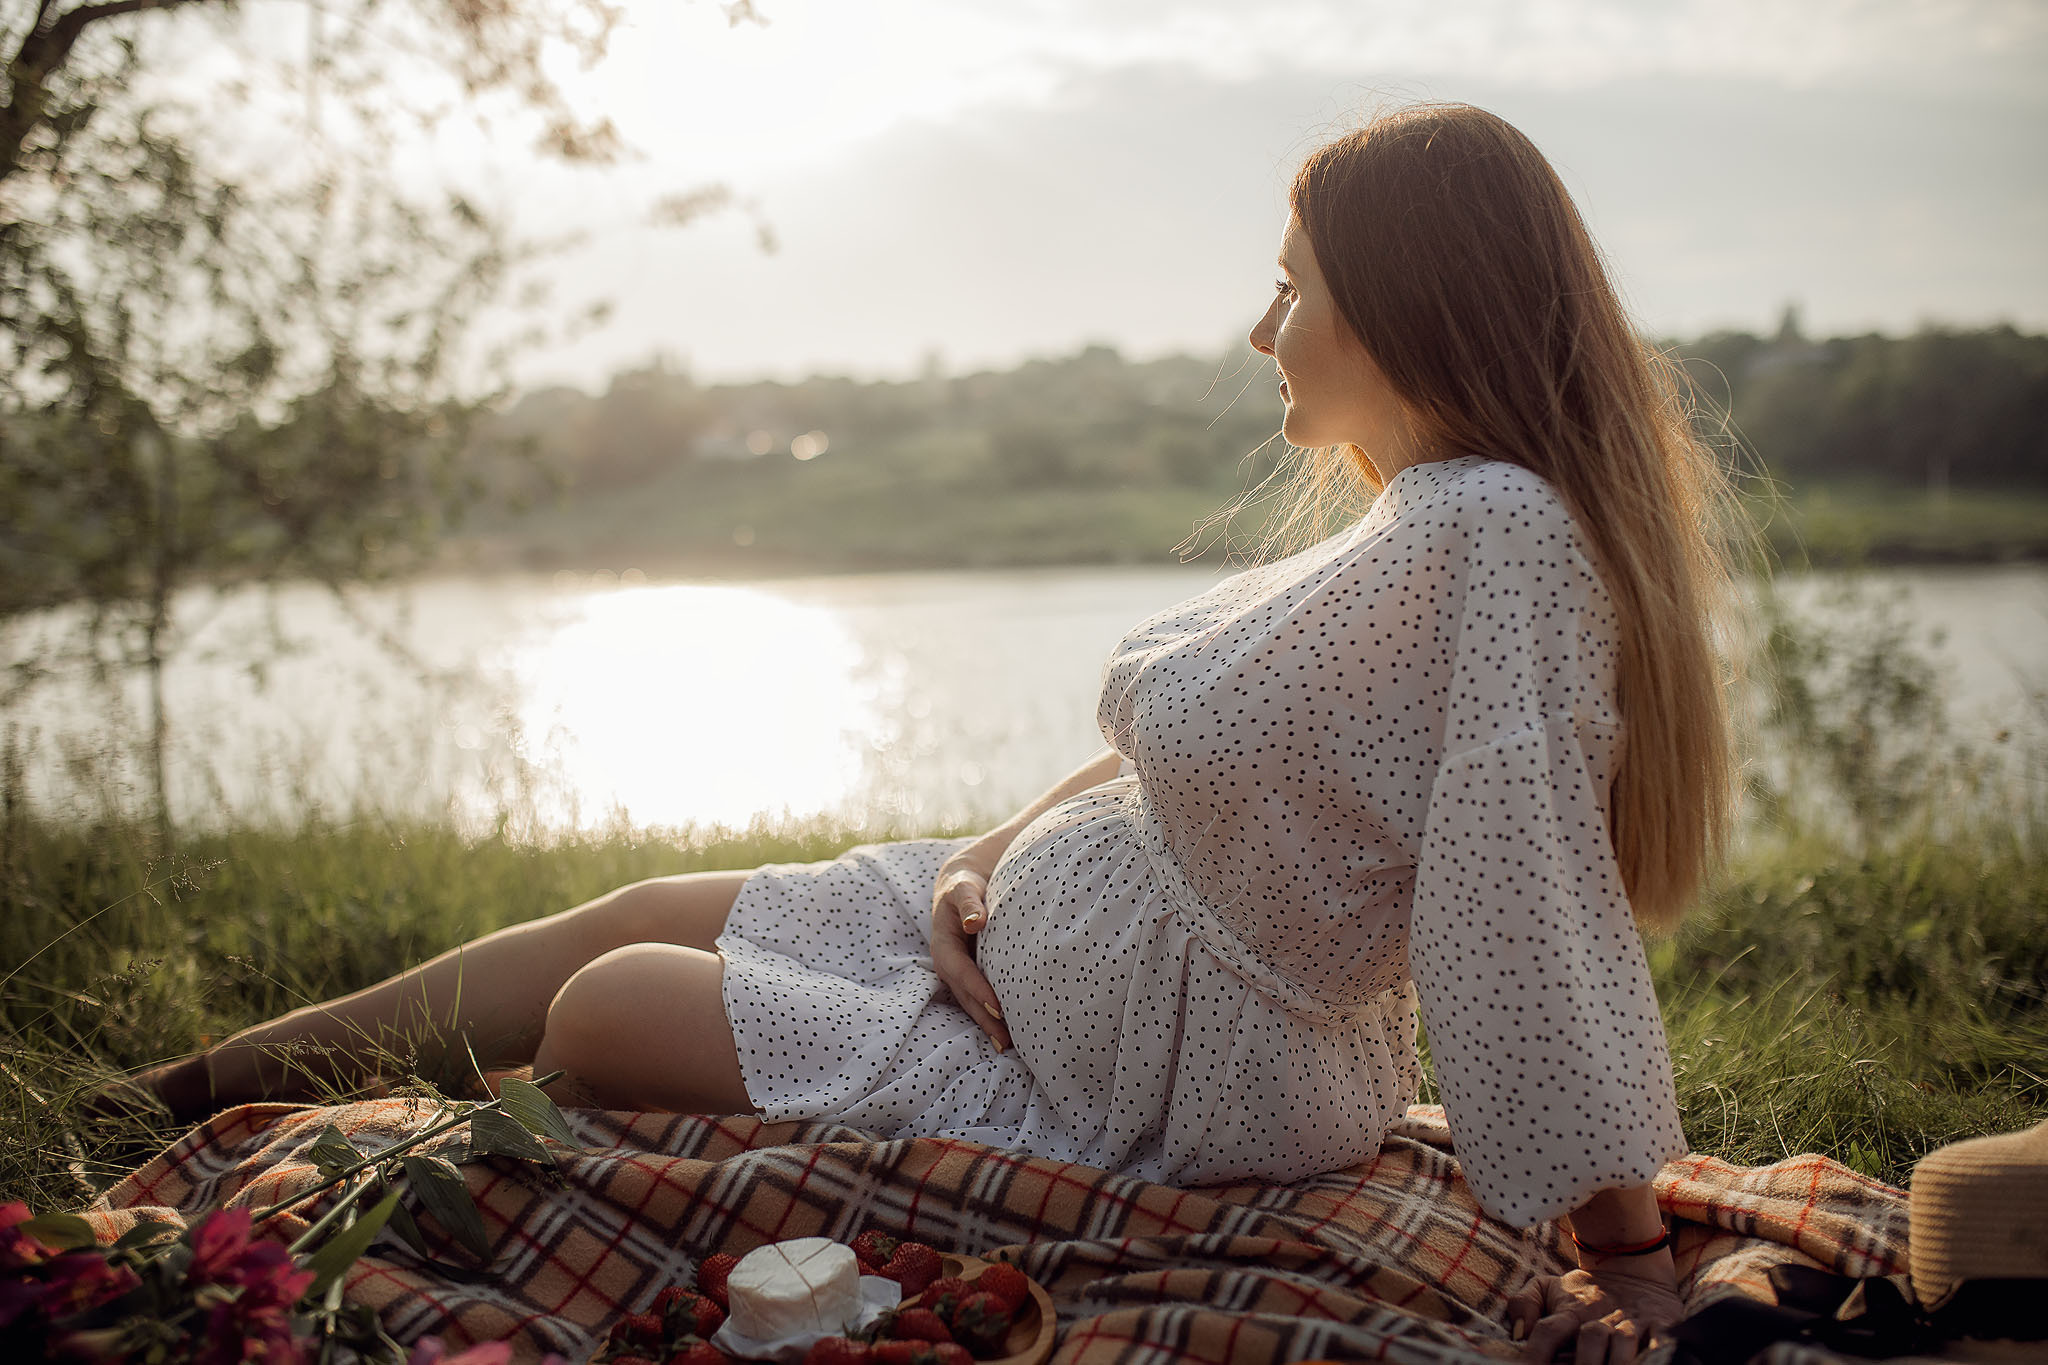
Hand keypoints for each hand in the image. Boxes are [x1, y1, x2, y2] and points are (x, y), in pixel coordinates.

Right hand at [931, 837, 1011, 1051]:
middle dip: (984, 1017)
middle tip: (1007, 1039)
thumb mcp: (963, 888)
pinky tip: (1008, 1035)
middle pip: (965, 995)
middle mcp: (948, 963)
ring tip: (1008, 1045)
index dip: (977, 989)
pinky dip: (990, 1016)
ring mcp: (957, 973)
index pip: (960, 971)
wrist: (962, 887)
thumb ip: (969, 901)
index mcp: (944, 944)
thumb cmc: (965, 886)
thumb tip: (976, 921)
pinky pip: (977, 999)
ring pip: (970, 1002)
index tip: (999, 1006)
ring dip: (987, 1023)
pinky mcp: (969, 976)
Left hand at [1507, 1262, 1682, 1364]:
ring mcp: (1633, 1321)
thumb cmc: (1584, 1290)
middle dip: (1582, 1363)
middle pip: (1590, 1338)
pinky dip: (1655, 1354)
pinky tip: (1645, 1364)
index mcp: (1572, 1309)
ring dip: (1616, 1363)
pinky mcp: (1662, 1325)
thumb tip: (1516, 1332)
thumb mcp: (1548, 1287)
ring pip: (1624, 1342)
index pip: (1550, 1329)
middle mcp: (1602, 1315)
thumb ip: (1524, 1303)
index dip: (1537, 1351)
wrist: (1634, 1266)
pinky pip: (1661, 1342)